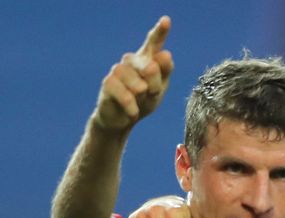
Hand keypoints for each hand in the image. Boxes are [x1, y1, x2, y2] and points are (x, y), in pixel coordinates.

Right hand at [93, 16, 173, 132]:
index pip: (154, 43)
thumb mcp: (159, 90)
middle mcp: (131, 61)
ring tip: (141, 101)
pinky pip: (123, 93)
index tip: (166, 20)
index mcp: (147, 60)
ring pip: (135, 80)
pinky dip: (131, 105)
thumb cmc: (144, 101)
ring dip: (142, 93)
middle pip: (149, 66)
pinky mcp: (108, 84)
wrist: (124, 120)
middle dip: (155, 83)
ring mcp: (118, 71)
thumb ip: (164, 72)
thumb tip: (164, 54)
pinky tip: (133, 112)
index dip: (160, 32)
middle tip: (152, 93)